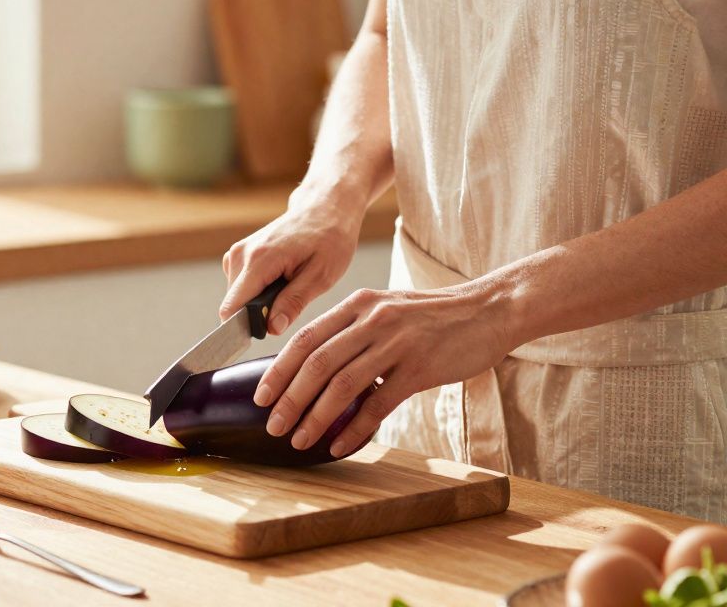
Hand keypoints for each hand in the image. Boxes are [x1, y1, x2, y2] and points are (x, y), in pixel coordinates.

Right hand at [221, 190, 364, 334]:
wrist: (325, 208)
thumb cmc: (329, 238)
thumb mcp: (321, 275)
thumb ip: (294, 302)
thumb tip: (272, 328)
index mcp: (259, 260)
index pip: (233, 307)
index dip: (243, 328)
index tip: (264, 334)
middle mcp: (241, 254)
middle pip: (235, 305)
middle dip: (258, 315)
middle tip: (291, 306)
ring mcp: (238, 252)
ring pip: (237, 297)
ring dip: (259, 303)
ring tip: (289, 288)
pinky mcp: (240, 254)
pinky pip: (240, 286)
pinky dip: (258, 291)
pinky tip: (281, 281)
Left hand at [253, 282, 515, 456]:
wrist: (489, 310)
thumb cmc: (434, 316)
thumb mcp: (386, 310)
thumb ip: (352, 331)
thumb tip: (316, 367)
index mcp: (357, 305)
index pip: (305, 339)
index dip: (278, 370)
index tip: (261, 396)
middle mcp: (371, 320)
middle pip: (316, 363)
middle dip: (289, 398)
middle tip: (273, 425)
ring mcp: (396, 343)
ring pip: (342, 385)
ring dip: (315, 417)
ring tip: (298, 440)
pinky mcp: (420, 367)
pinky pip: (378, 404)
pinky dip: (354, 428)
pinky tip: (338, 445)